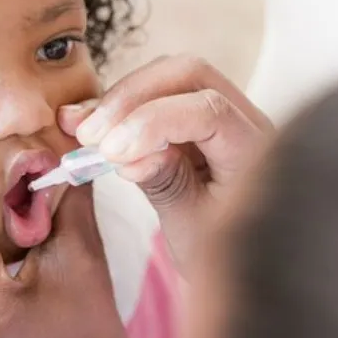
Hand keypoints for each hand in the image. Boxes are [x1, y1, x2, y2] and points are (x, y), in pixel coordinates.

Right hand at [59, 56, 272, 270]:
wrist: (245, 261)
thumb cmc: (223, 253)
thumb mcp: (192, 229)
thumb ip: (166, 185)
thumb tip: (127, 155)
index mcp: (255, 151)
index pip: (209, 110)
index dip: (154, 122)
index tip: (111, 151)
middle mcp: (246, 120)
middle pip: (190, 75)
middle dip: (134, 97)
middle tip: (90, 134)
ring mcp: (224, 112)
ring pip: (172, 76)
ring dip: (124, 98)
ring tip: (83, 131)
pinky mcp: (199, 116)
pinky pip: (160, 94)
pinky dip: (123, 106)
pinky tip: (87, 122)